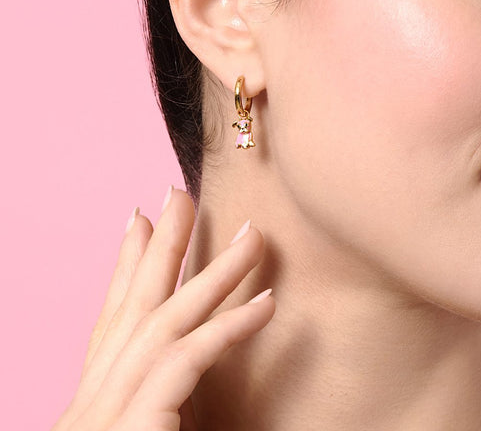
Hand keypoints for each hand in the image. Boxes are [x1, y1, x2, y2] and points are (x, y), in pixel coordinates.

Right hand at [52, 187, 274, 430]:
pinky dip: (229, 327)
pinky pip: (187, 359)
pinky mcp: (134, 427)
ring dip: (215, 273)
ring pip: (167, 320)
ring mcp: (106, 414)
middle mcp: (92, 403)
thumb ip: (162, 404)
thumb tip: (190, 369)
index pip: (111, 324)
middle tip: (179, 193)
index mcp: (94, 405)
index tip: (140, 221)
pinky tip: (268, 303)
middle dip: (160, 245)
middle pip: (133, 307)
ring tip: (253, 236)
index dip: (125, 269)